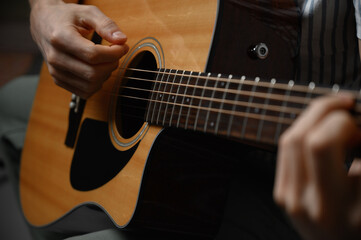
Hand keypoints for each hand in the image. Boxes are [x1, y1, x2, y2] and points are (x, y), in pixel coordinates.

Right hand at [30, 0, 128, 97]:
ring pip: (90, 85)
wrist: (44, 23)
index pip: (93, 55)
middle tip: (116, 53)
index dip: (114, 53)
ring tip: (107, 61)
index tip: (122, 46)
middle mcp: (55, 57)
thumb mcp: (88, 12)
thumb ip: (106, 25)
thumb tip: (121, 40)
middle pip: (93, 73)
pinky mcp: (59, 80)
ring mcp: (56, 71)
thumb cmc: (66, 17)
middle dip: (112, 64)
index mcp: (60, 37)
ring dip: (106, 75)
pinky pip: (84, 92)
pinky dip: (97, 84)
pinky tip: (98, 70)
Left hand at [274, 95, 360, 239]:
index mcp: (354, 212)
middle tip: (352, 111)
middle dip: (333, 113)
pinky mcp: (281, 195)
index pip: (334, 148)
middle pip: (312, 140)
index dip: (356, 125)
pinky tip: (322, 129)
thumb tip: (355, 124)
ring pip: (293, 138)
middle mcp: (319, 208)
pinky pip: (286, 149)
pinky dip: (305, 131)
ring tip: (339, 118)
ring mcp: (293, 202)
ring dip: (316, 117)